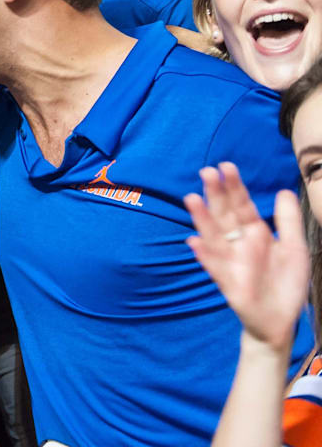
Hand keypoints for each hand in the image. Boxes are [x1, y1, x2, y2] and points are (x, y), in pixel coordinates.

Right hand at [183, 163, 308, 349]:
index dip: (235, 187)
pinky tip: (193, 242)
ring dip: (202, 218)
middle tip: (206, 172)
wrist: (281, 320)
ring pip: (213, 235)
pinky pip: (213, 266)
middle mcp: (239, 243)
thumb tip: (283, 191)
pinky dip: (203, 255)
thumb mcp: (295, 248)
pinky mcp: (227, 282)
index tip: (226, 166)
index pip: (243, 206)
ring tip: (192, 199)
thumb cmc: (286, 283)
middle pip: (224, 215)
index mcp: (256, 233)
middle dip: (216, 195)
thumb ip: (288, 221)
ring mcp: (230, 261)